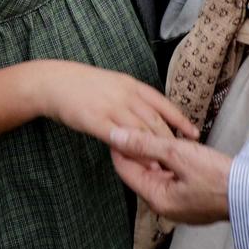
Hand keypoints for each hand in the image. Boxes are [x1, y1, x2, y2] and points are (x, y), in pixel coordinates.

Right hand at [33, 61, 195, 147]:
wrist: (54, 82)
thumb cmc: (83, 85)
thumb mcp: (113, 83)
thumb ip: (132, 98)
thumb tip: (149, 113)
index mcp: (132, 85)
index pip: (163, 104)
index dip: (180, 120)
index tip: (194, 133)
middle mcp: (126, 95)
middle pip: (155, 121)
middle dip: (170, 141)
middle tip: (182, 159)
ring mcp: (111, 107)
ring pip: (141, 131)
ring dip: (155, 150)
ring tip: (166, 167)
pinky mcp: (96, 120)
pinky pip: (120, 138)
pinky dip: (132, 150)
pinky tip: (140, 162)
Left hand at [109, 128, 232, 224]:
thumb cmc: (220, 177)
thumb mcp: (178, 153)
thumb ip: (145, 144)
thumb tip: (116, 136)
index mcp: (157, 198)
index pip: (125, 168)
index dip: (120, 145)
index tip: (121, 126)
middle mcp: (164, 206)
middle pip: (140, 173)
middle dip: (139, 150)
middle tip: (141, 126)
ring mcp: (179, 205)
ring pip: (158, 175)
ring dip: (156, 156)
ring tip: (160, 135)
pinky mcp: (192, 201)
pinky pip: (173, 180)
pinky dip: (171, 165)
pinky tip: (178, 151)